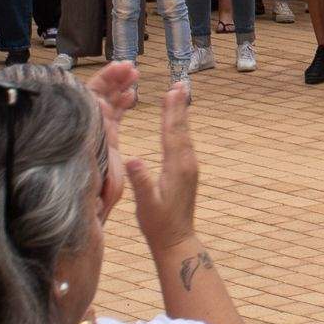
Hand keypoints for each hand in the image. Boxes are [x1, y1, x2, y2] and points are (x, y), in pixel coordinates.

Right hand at [125, 79, 200, 252]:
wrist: (176, 240)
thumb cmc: (158, 224)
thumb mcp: (145, 204)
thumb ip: (141, 182)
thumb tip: (133, 160)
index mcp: (176, 167)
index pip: (173, 132)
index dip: (171, 111)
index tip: (172, 90)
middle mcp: (187, 163)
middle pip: (181, 129)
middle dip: (179, 106)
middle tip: (180, 83)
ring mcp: (189, 168)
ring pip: (184, 135)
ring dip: (181, 114)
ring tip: (180, 96)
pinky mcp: (187, 172)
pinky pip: (184, 144)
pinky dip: (180, 129)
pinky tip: (177, 125)